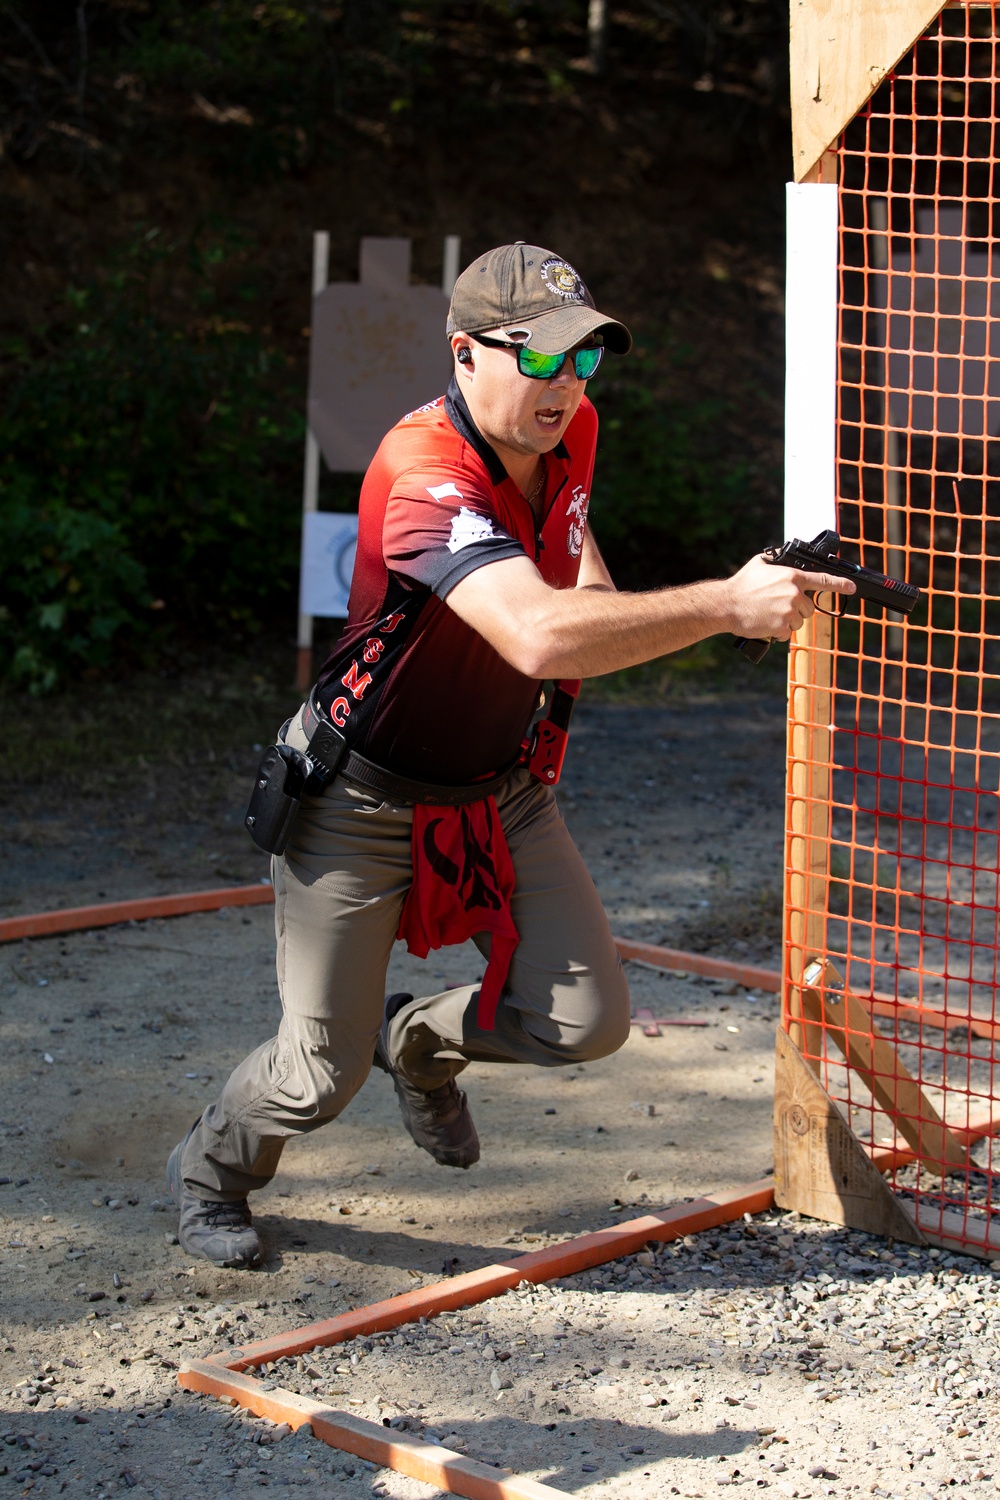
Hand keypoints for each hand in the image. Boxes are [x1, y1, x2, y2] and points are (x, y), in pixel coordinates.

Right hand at [727, 554, 856, 641]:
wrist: (726, 605)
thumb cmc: (741, 585)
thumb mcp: (759, 564)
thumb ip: (777, 562)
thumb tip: (783, 559)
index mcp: (792, 576)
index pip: (822, 580)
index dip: (840, 584)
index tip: (852, 587)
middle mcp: (794, 593)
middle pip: (809, 608)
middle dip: (797, 610)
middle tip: (778, 607)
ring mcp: (789, 611)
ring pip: (799, 622)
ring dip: (787, 622)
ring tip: (768, 615)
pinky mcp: (782, 627)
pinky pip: (787, 633)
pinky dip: (777, 632)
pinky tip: (765, 624)